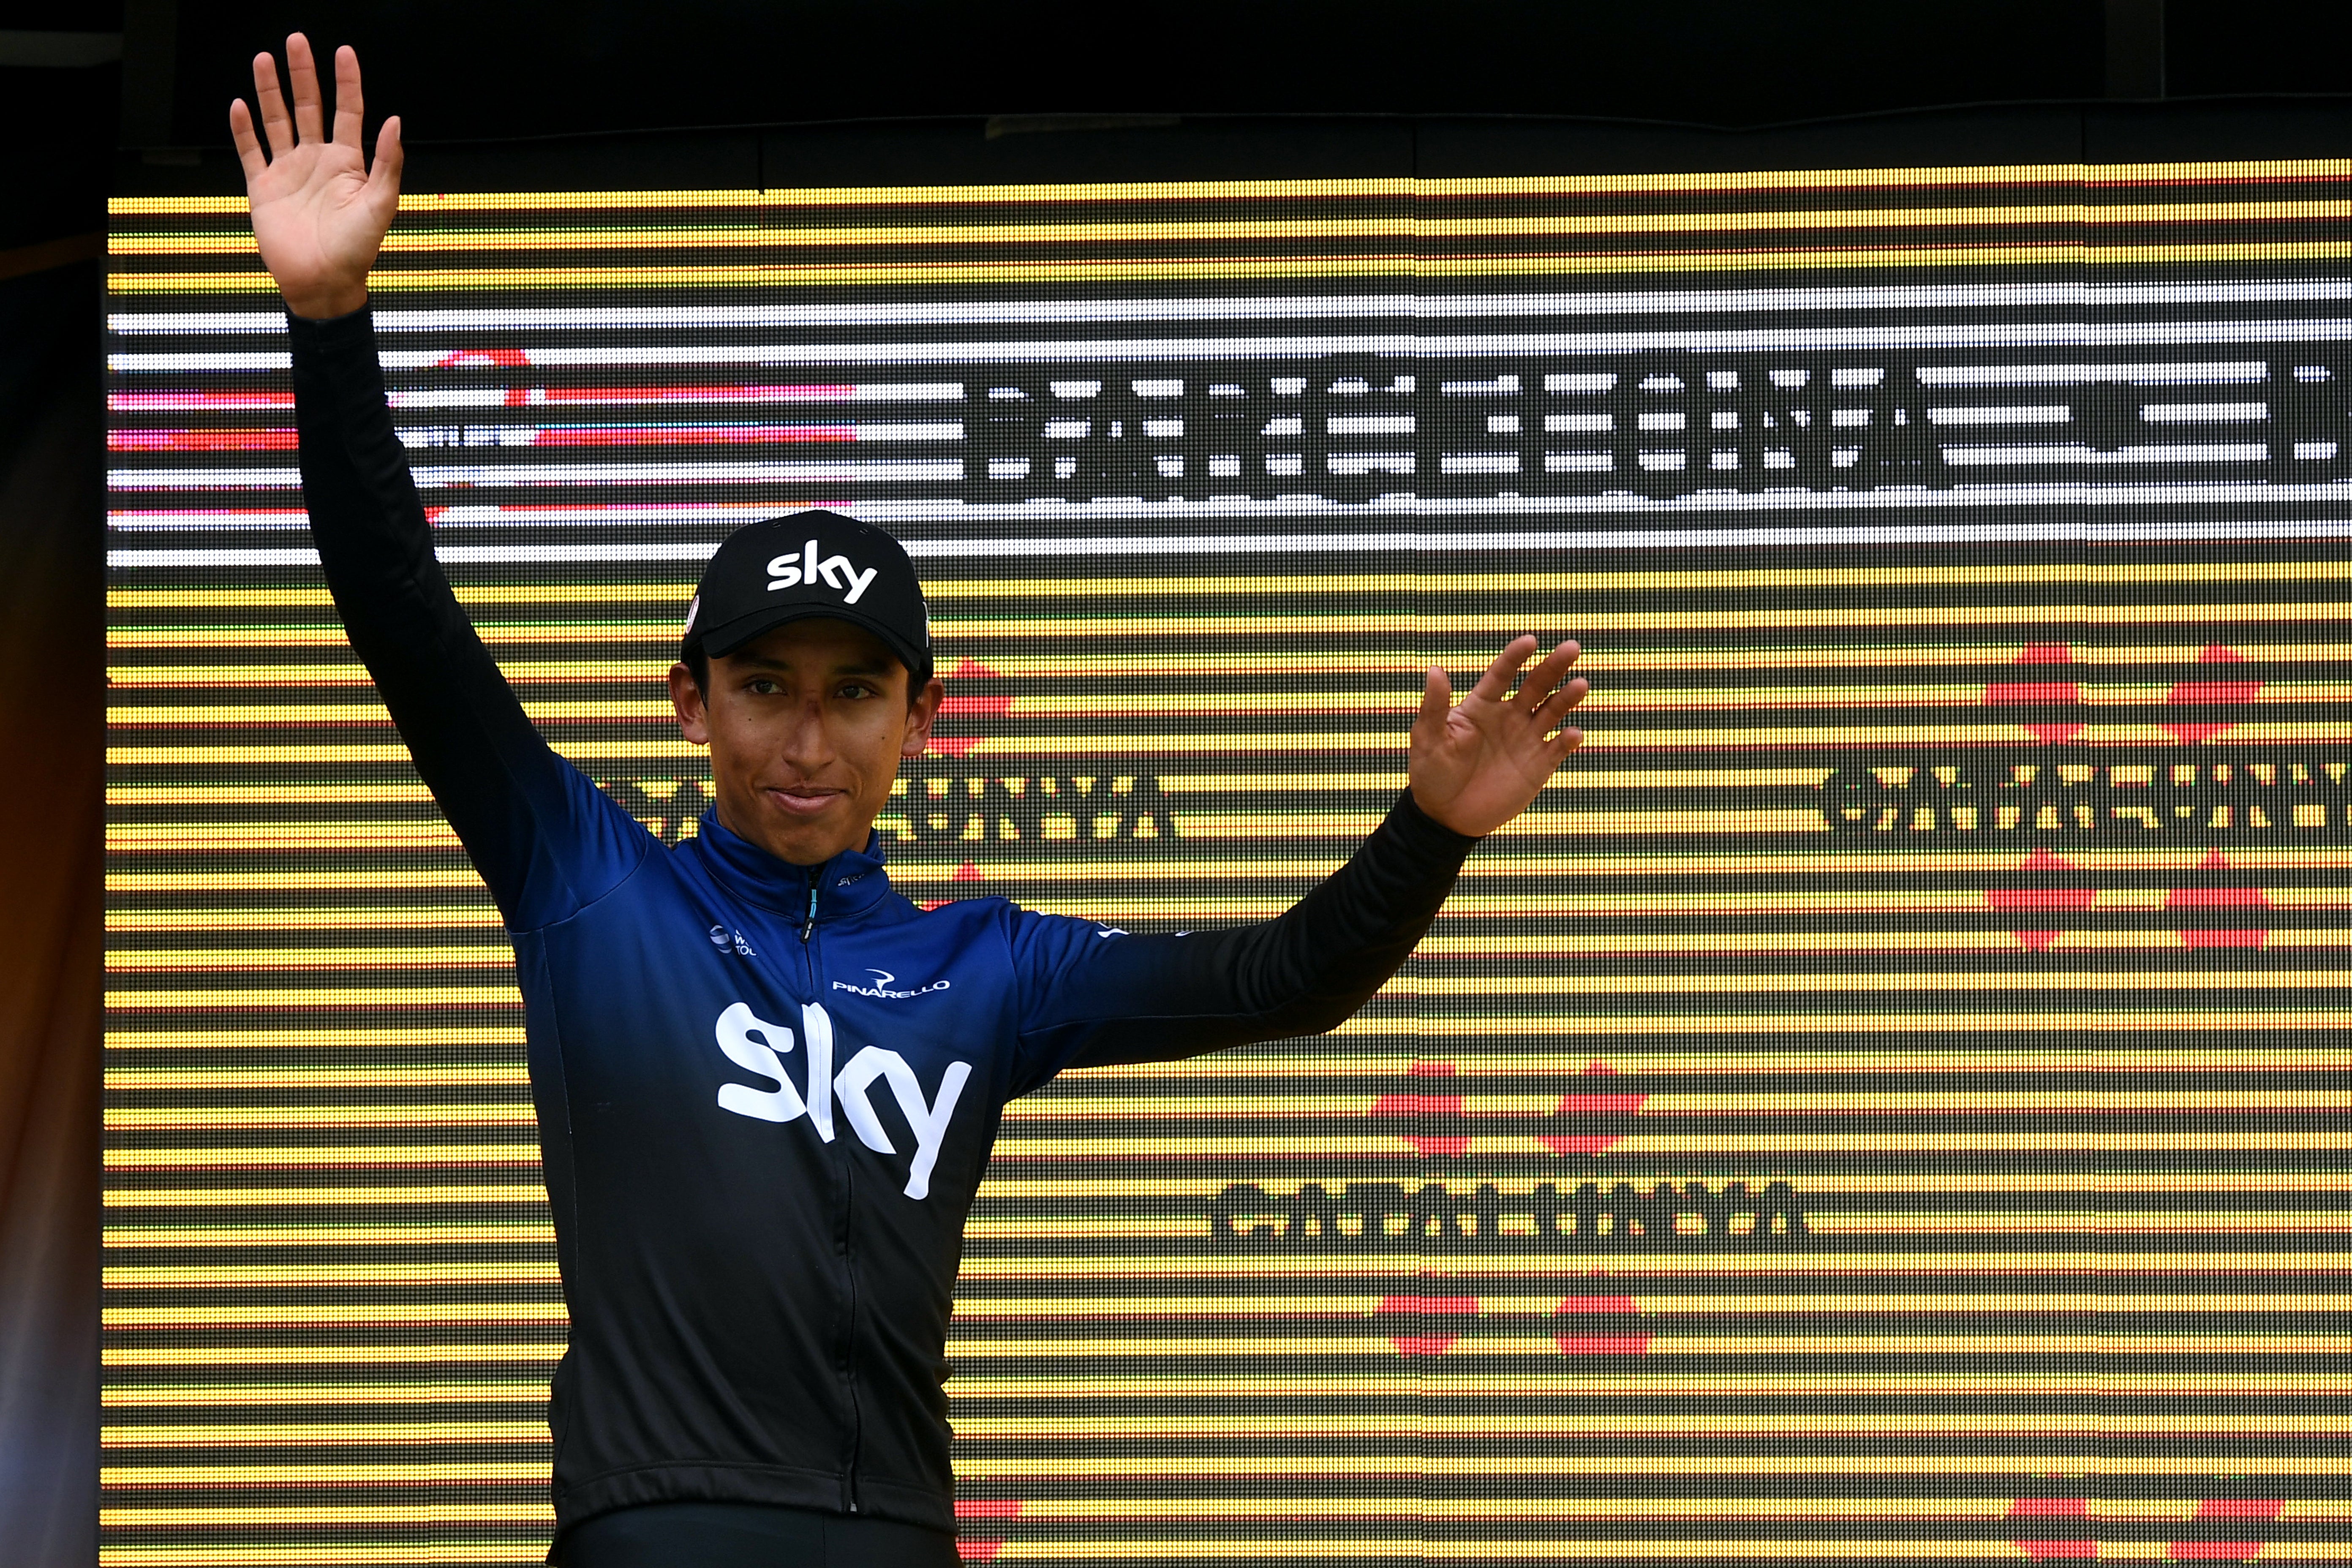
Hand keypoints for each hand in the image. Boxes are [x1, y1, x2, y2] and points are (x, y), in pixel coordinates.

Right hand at [229, 34, 402, 319]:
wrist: (323, 282)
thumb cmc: (357, 250)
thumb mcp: (381, 204)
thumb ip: (387, 162)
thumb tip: (395, 122)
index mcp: (348, 163)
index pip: (348, 111)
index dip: (347, 82)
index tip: (344, 52)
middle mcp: (317, 160)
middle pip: (309, 106)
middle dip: (303, 74)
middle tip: (296, 41)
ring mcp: (289, 171)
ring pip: (277, 120)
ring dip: (269, 91)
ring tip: (264, 60)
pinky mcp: (263, 186)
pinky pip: (251, 151)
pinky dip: (244, 129)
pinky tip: (240, 105)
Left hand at [1408, 636, 1588, 836]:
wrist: (1446, 816)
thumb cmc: (1431, 773)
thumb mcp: (1428, 738)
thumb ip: (1434, 706)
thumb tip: (1435, 669)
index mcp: (1482, 705)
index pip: (1503, 674)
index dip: (1515, 657)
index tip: (1530, 641)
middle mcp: (1509, 716)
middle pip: (1536, 685)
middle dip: (1554, 666)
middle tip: (1572, 647)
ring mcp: (1526, 739)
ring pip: (1552, 711)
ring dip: (1567, 697)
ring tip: (1580, 684)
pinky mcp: (1538, 765)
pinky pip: (1558, 748)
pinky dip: (1567, 740)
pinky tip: (1572, 733)